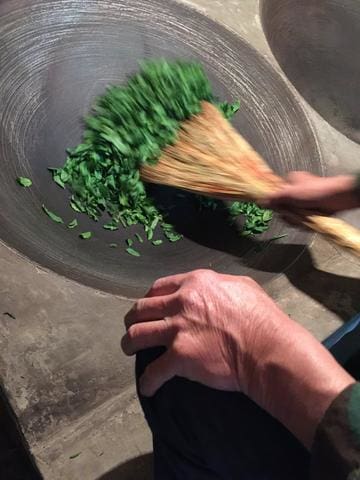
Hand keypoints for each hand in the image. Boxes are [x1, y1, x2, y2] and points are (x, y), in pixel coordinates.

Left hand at [121, 270, 353, 448]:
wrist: (268, 349)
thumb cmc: (262, 318)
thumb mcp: (242, 286)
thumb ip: (221, 283)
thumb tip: (214, 288)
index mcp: (195, 284)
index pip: (159, 287)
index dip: (149, 298)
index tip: (148, 307)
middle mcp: (180, 303)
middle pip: (141, 308)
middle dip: (133, 318)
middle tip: (132, 327)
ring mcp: (177, 330)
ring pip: (137, 334)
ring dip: (129, 343)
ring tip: (129, 349)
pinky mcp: (179, 357)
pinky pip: (153, 372)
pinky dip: (148, 381)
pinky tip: (148, 387)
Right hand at [265, 172, 357, 213]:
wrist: (338, 198)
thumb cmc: (317, 190)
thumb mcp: (291, 193)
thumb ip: (275, 198)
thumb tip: (260, 201)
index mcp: (291, 182)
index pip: (276, 193)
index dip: (275, 203)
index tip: (277, 209)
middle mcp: (297, 191)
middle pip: (283, 207)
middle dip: (287, 214)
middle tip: (293, 214)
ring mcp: (304, 202)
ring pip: (292, 215)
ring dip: (296, 219)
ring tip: (304, 217)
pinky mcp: (311, 210)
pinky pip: (301, 219)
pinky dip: (304, 222)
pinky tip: (308, 221)